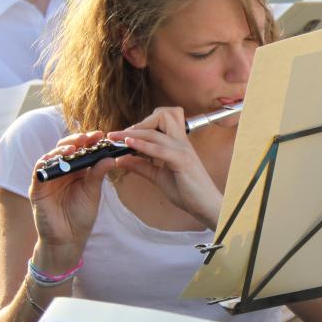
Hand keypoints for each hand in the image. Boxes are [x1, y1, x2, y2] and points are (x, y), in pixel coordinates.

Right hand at [28, 131, 116, 266]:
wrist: (68, 238)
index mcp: (77, 171)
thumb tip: (111, 158)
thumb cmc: (81, 216)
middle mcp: (61, 171)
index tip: (102, 135)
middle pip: (65, 148)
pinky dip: (46, 162)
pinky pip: (39, 170)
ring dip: (62, 150)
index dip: (89, 141)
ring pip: (51, 156)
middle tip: (89, 137)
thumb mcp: (93, 192)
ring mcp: (48, 178)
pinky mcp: (37, 188)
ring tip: (74, 148)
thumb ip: (98, 175)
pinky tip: (57, 159)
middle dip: (76, 141)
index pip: (81, 150)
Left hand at [111, 107, 222, 228]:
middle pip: (163, 115)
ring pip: (155, 132)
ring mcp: (182, 150)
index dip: (144, 122)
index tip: (124, 134)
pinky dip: (142, 145)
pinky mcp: (182, 161)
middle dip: (139, 122)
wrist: (206, 206)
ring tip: (114, 137)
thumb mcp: (159, 177)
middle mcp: (181, 142)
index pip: (165, 118)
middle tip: (119, 135)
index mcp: (178, 143)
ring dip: (132, 133)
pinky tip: (128, 144)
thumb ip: (141, 166)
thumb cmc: (187, 191)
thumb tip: (120, 159)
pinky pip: (159, 149)